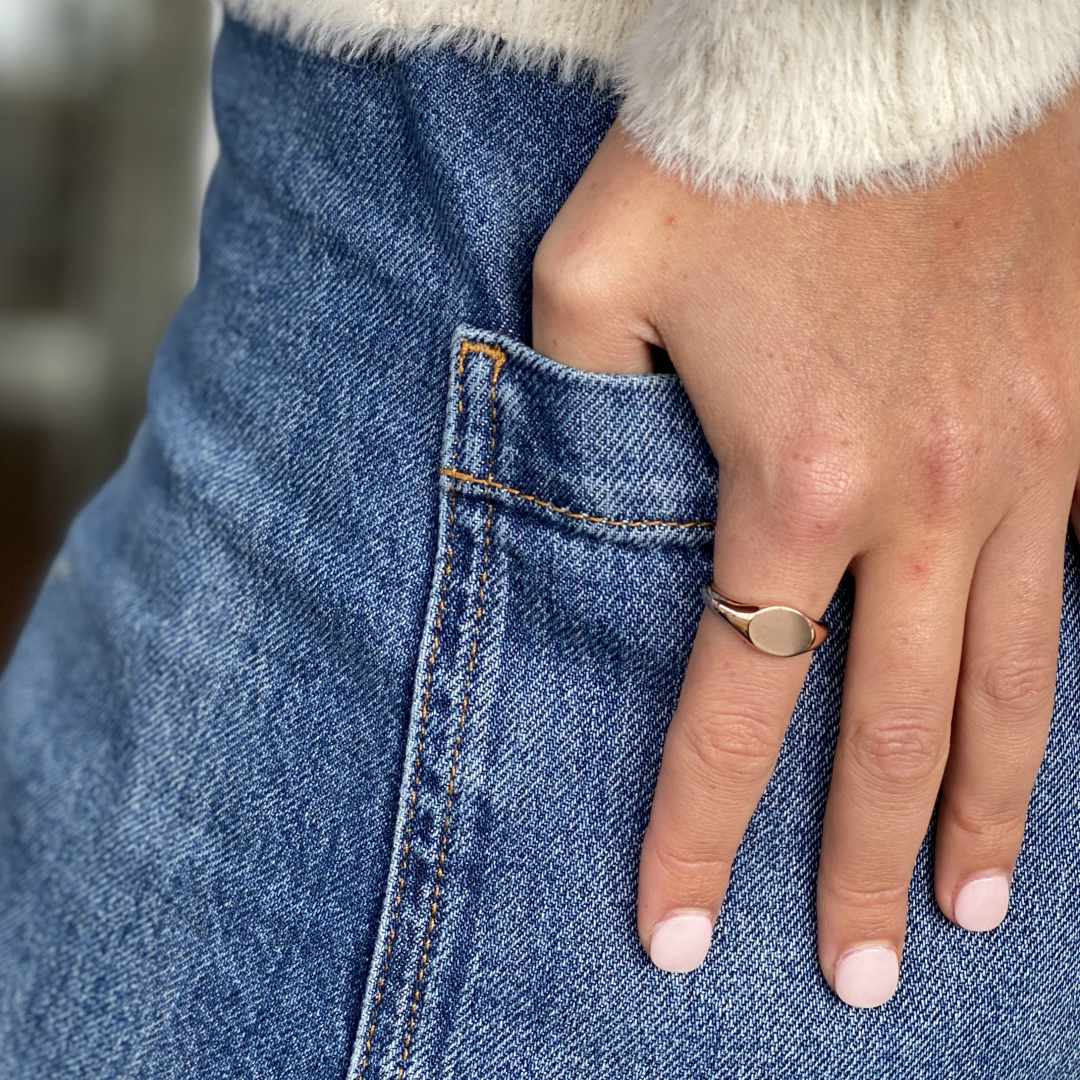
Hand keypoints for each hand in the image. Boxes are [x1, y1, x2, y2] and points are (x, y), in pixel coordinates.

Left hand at [531, 88, 1079, 1006]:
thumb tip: (572, 467)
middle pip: (892, 735)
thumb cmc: (736, 151)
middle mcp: (927, 503)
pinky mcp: (1078, 414)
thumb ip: (568, 396)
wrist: (892, 38)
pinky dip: (1049, 676)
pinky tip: (1031, 730)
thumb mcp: (597, 273)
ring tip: (967, 907)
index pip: (736, 709)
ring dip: (986, 807)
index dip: (699, 832)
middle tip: (856, 974)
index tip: (680, 936)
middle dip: (862, 870)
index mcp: (794, 485)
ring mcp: (1026, 465)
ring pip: (1015, 683)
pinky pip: (1068, 583)